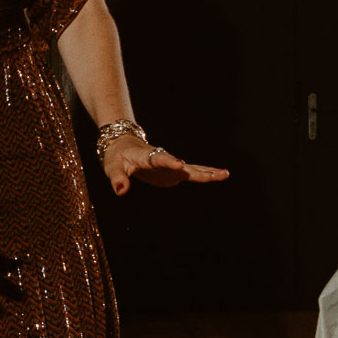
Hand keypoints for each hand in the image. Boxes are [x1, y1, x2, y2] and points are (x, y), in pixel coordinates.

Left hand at [103, 135, 228, 194]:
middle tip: (215, 174)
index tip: (180, 164)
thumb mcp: (113, 167)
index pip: (159, 159)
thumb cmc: (117, 157)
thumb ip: (117, 179)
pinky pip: (190, 173)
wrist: (124, 146)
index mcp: (147, 156)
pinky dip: (204, 175)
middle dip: (198, 169)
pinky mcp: (173, 172)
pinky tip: (218, 176)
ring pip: (191, 168)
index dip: (169, 161)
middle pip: (182, 164)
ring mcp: (170, 165)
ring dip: (207, 171)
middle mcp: (163, 158)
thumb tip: (121, 191)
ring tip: (225, 174)